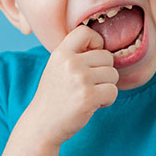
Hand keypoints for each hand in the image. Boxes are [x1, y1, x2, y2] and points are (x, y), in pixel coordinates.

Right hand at [25, 25, 118, 147]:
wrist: (42, 123)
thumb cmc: (53, 96)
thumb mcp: (56, 67)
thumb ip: (74, 55)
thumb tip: (102, 46)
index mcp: (61, 53)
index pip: (86, 31)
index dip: (96, 42)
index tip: (93, 55)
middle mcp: (70, 63)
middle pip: (107, 56)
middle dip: (104, 71)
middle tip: (90, 84)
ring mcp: (80, 79)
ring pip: (113, 74)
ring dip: (106, 86)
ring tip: (90, 94)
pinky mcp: (89, 97)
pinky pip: (113, 91)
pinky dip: (107, 100)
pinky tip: (92, 104)